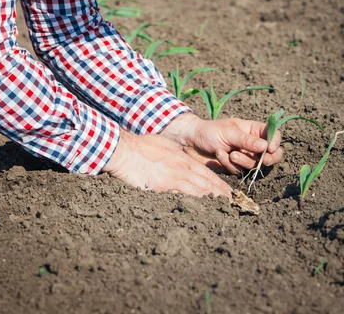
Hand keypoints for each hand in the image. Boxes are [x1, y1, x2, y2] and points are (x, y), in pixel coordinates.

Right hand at [103, 127, 232, 199]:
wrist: (125, 151)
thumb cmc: (142, 146)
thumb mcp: (165, 144)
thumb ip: (176, 153)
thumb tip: (184, 159)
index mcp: (182, 159)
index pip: (207, 174)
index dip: (220, 185)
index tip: (230, 193)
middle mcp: (181, 169)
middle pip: (206, 185)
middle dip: (221, 196)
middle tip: (234, 205)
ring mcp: (172, 180)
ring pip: (197, 193)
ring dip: (211, 202)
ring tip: (223, 211)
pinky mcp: (161, 189)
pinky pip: (180, 199)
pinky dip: (192, 206)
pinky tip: (200, 213)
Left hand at [160, 113, 282, 174]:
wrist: (190, 142)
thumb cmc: (209, 131)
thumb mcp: (228, 132)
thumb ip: (246, 140)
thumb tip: (266, 147)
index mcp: (252, 129)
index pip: (273, 134)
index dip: (275, 142)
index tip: (270, 149)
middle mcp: (251, 143)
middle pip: (271, 155)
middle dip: (265, 158)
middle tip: (260, 159)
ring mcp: (244, 156)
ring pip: (255, 165)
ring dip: (243, 161)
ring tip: (229, 154)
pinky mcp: (235, 167)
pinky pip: (240, 172)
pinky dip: (230, 165)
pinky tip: (219, 155)